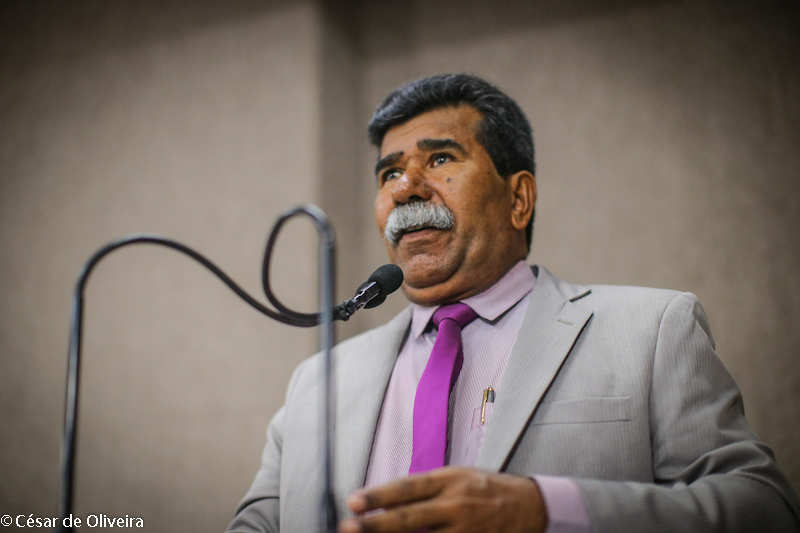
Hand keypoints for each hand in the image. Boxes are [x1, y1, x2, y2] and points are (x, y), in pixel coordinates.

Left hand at [338, 466, 547, 532]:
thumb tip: (388, 499)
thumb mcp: (457, 476)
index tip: (354, 501)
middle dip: (375, 525)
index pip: (407, 488)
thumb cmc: (487, 489)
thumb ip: (426, 488)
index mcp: (449, 480)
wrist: (530, 506)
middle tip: (348, 527)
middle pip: (409, 517)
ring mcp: (465, 530)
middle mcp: (455, 505)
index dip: (378, 495)